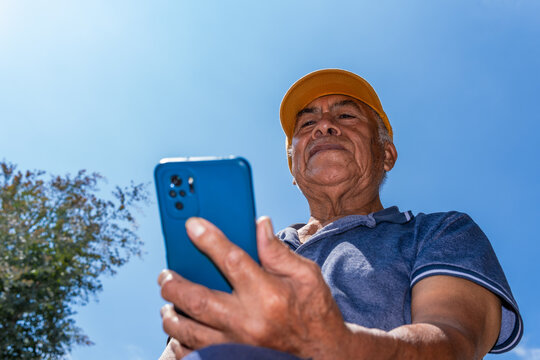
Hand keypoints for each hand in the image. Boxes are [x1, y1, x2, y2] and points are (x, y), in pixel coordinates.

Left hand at [158, 216, 348, 358]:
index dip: (210, 240)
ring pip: (188, 331)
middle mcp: (248, 322)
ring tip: (168, 304)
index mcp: (269, 295)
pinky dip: (180, 344)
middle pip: (196, 300)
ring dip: (170, 316)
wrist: (322, 353)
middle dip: (173, 285)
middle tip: (165, 275)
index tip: (192, 225)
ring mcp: (237, 346)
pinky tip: (179, 333)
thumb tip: (259, 224)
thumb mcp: (306, 276)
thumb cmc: (314, 311)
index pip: (232, 260)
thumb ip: (278, 251)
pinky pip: (195, 355)